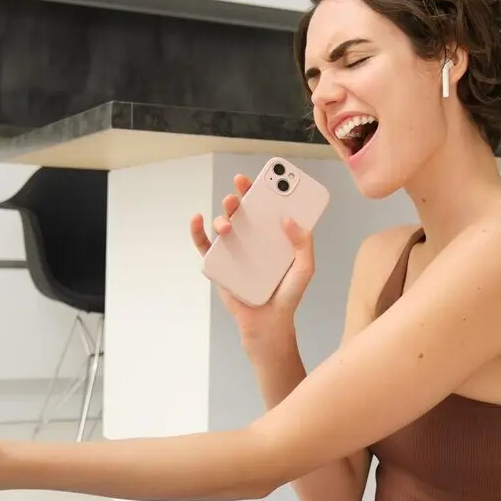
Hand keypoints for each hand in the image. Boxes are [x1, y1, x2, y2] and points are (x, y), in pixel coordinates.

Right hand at [190, 173, 314, 346]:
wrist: (269, 323)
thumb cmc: (287, 295)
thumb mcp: (304, 268)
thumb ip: (303, 244)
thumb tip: (288, 219)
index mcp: (272, 234)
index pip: (268, 206)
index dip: (266, 189)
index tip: (268, 177)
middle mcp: (252, 238)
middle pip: (244, 210)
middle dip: (242, 195)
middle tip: (243, 188)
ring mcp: (233, 250)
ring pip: (223, 225)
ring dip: (223, 216)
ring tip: (228, 222)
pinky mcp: (218, 265)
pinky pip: (204, 246)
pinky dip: (197, 231)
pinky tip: (197, 219)